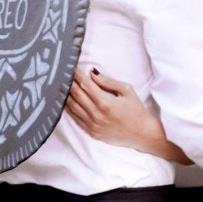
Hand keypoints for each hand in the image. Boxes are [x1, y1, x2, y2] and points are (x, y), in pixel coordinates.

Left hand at [66, 67, 185, 160]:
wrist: (142, 133)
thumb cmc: (136, 110)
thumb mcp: (127, 90)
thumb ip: (108, 82)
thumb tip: (92, 73)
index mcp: (105, 103)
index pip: (85, 85)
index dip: (76, 75)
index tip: (71, 67)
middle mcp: (96, 114)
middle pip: (76, 95)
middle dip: (68, 82)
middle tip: (62, 74)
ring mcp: (92, 125)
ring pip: (73, 107)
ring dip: (65, 95)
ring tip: (60, 85)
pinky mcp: (92, 132)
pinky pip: (76, 119)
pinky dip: (69, 109)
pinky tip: (66, 101)